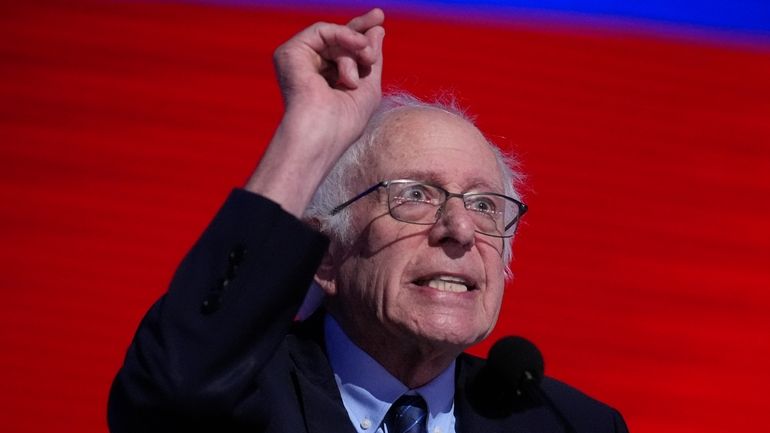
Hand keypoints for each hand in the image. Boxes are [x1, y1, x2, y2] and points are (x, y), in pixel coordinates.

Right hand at [276, 8, 384, 147]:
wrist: (322, 134)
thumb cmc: (344, 122)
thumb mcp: (368, 86)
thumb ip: (371, 57)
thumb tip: (377, 29)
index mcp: (324, 79)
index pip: (342, 51)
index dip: (360, 35)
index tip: (379, 19)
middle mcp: (308, 69)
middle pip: (337, 38)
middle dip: (360, 28)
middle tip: (378, 15)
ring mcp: (297, 61)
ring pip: (335, 38)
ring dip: (357, 48)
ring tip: (366, 62)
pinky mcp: (289, 53)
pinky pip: (323, 31)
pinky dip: (344, 37)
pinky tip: (359, 49)